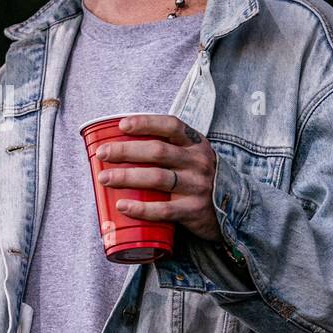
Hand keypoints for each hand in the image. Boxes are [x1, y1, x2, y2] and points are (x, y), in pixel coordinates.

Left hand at [95, 114, 220, 242]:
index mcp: (195, 144)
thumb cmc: (196, 178)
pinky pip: (164, 209)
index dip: (146, 123)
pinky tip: (122, 206)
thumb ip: (166, 149)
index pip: (171, 126)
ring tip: (104, 178)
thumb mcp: (190, 157)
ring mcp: (197, 186)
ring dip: (127, 177)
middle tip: (103, 153)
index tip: (122, 125)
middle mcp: (198, 162)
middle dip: (126, 151)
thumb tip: (120, 144)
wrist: (230, 209)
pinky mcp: (193, 210)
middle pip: (158, 151)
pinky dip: (141, 208)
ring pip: (158, 178)